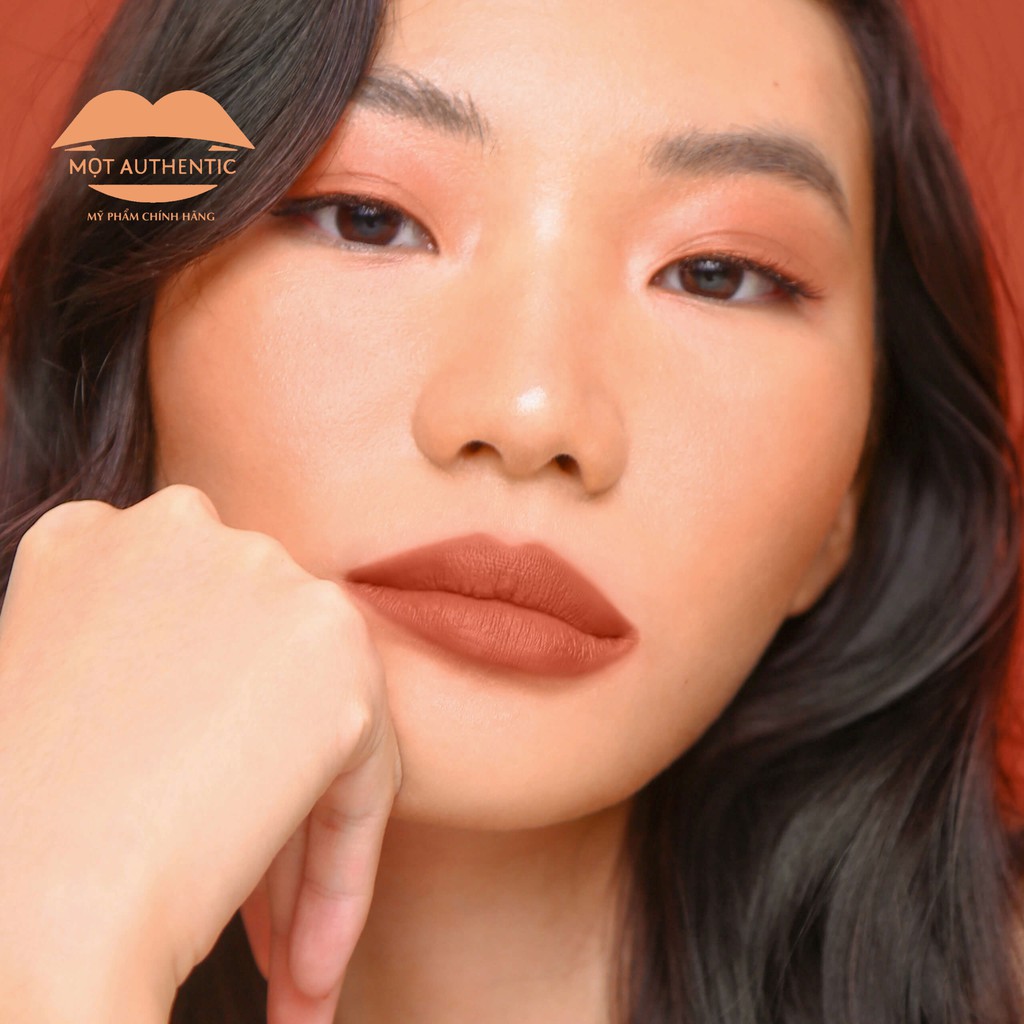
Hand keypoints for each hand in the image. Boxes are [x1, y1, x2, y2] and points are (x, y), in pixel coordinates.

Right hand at [0, 484, 399, 1023]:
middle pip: (261, 680)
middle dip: (261, 800)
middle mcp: (181, 529)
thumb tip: (223, 710)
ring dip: (303, 853)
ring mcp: (263, 575)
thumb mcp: (67, 706)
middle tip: (252, 925)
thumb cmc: (20, 836)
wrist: (24, 909)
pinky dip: (339, 877)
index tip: (192, 837)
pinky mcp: (335, 648)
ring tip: (284, 967)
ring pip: (319, 725)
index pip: (190, 642)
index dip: (202, 748)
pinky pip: (362, 777)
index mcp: (92, 541)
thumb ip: (145, 670)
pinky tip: (306, 977)